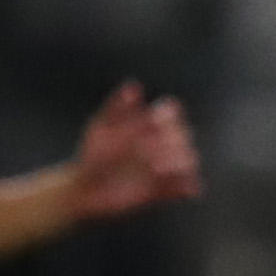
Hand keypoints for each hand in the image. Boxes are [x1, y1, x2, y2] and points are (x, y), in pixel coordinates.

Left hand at [69, 82, 201, 219]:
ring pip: (189, 160)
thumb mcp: (100, 129)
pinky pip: (188, 187)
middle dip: (172, 141)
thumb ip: (117, 108)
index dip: (167, 115)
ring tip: (157, 169)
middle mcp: (161, 145)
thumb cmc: (92, 155)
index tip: (154, 120)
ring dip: (179, 163)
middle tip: (148, 149)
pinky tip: (179, 187)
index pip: (171, 113)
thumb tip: (134, 86)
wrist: (86, 189)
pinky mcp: (166, 190)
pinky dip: (188, 186)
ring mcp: (165, 168)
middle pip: (183, 136)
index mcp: (149, 127)